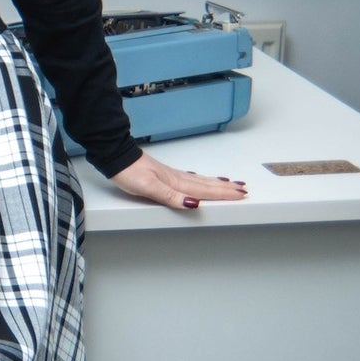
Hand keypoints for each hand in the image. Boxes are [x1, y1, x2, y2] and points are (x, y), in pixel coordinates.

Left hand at [104, 149, 246, 210]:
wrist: (116, 157)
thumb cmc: (129, 173)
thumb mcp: (149, 188)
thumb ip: (171, 196)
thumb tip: (193, 204)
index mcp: (176, 182)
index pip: (205, 190)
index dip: (223, 193)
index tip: (240, 194)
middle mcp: (177, 178)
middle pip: (207, 184)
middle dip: (226, 189)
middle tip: (243, 190)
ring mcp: (171, 176)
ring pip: (200, 181)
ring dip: (216, 184)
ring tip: (230, 184)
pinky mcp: (164, 175)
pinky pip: (190, 179)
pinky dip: (200, 180)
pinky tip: (200, 181)